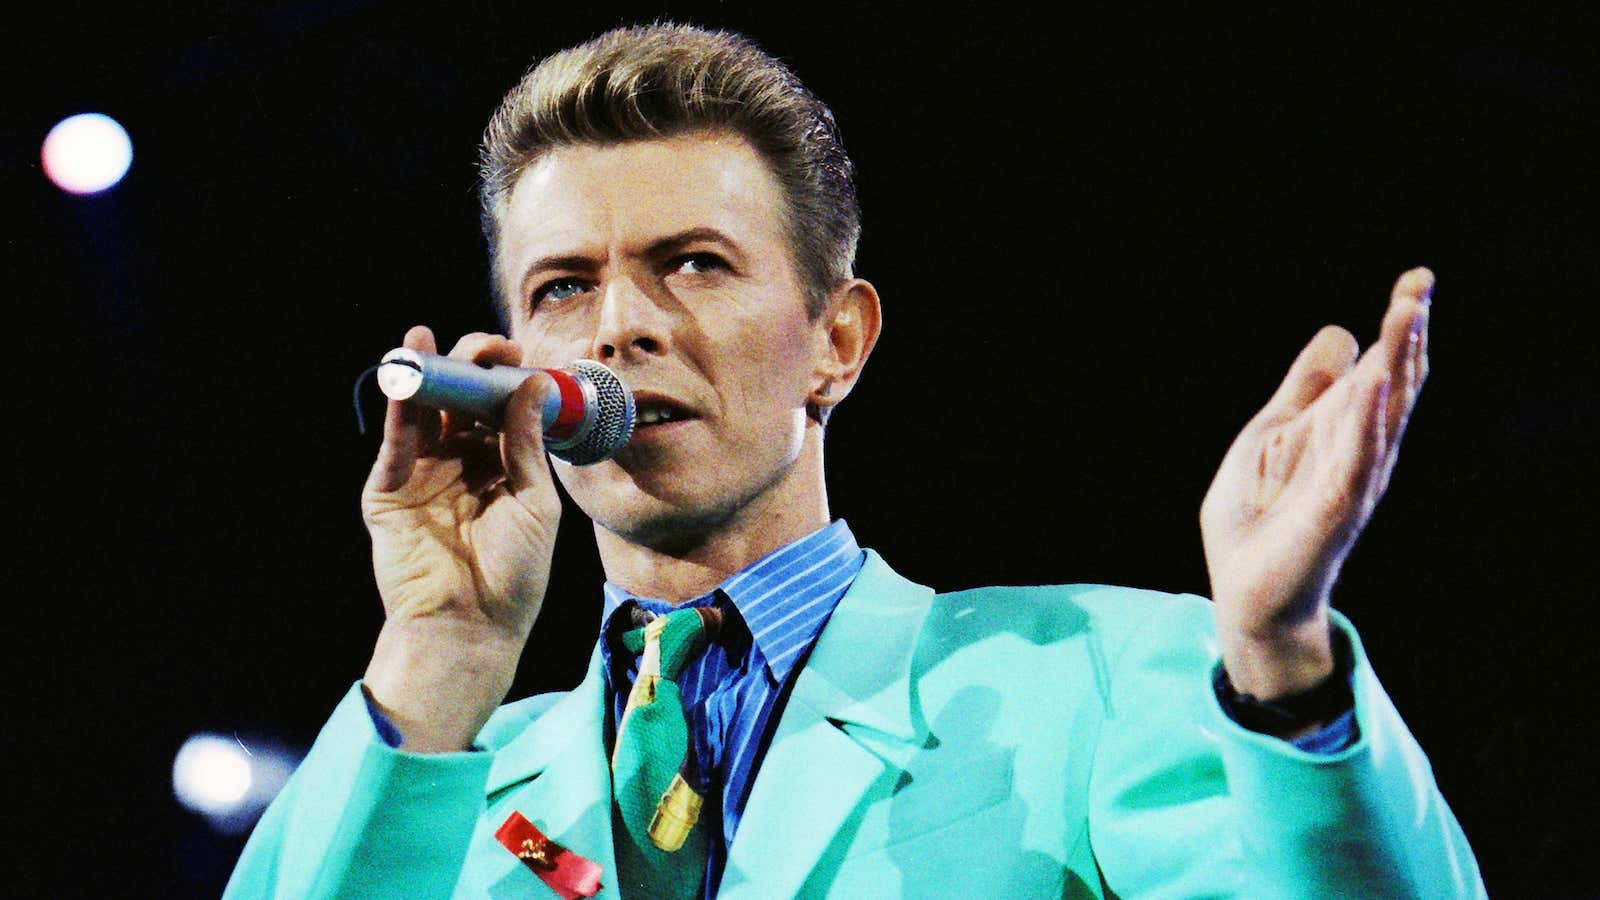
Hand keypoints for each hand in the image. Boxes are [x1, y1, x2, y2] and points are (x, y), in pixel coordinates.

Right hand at [360, 326, 562, 749]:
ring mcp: (423, 474)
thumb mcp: (534, 503)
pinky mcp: (390, 490)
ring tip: (430, 339)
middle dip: (471, 367)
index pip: (500, 408)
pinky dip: (401, 406)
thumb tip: (533, 384)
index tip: (519, 355)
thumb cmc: (513, 574)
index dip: (506, 378)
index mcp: (501, 465)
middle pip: (461, 402)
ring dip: (428, 373)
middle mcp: (461, 463)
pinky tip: (408, 371)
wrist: (471, 626)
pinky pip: (397, 441)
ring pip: (425, 413)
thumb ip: (527, 445)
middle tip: (486, 349)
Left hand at [1201, 268, 1432, 698]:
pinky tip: (1377, 384)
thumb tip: (1342, 332)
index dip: (1400, 326)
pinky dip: (1368, 422)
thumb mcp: (1270, 434)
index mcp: (1343, 430)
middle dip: (1407, 335)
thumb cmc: (1258, 517)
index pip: (1383, 369)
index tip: (1418, 281)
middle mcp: (1358, 451)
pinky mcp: (1334, 508)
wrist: (1245, 590)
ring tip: (1408, 315)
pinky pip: (1357, 459)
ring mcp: (1351, 479)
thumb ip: (1305, 388)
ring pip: (1384, 413)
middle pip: (1395, 384)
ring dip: (1397, 365)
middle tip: (1421, 285)